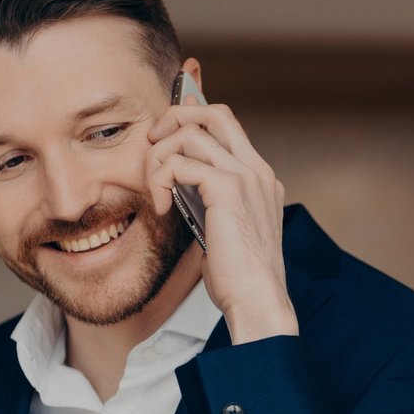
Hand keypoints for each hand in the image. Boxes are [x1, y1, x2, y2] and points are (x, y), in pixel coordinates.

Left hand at [146, 97, 294, 342]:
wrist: (257, 300)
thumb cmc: (240, 277)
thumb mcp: (224, 230)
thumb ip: (209, 201)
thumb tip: (181, 183)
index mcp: (260, 178)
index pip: (226, 127)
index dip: (192, 122)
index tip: (165, 140)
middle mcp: (257, 170)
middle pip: (213, 113)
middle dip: (174, 119)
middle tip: (152, 145)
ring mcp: (246, 176)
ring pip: (190, 133)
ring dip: (159, 156)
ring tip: (155, 188)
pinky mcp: (228, 188)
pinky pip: (179, 163)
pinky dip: (160, 180)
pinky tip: (162, 207)